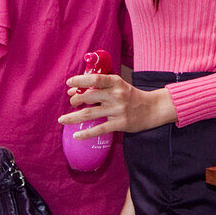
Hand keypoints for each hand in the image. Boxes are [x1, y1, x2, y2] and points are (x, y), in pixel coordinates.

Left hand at [59, 74, 175, 136]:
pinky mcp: (120, 123)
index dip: (80, 80)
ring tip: (62, 120)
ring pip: (90, 113)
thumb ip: (100, 87)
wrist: (153, 108)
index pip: (95, 78)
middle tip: (72, 103)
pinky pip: (99, 129)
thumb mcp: (119, 86)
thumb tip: (75, 91)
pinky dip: (86, 133)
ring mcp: (118, 110)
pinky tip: (77, 136)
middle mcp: (116, 95)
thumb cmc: (132, 96)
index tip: (70, 83)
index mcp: (116, 82)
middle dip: (75, 100)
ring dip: (73, 117)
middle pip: (89, 96)